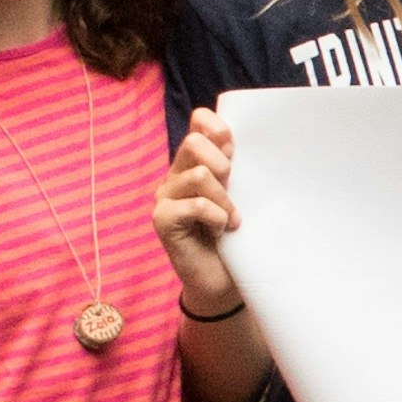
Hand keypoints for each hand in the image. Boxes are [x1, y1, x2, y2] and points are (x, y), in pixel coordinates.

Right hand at [151, 109, 244, 310]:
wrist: (222, 281)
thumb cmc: (234, 236)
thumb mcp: (240, 194)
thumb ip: (235, 167)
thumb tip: (236, 141)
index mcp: (195, 161)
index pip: (199, 121)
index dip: (219, 129)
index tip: (235, 155)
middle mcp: (176, 174)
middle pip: (194, 143)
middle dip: (222, 165)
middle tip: (233, 191)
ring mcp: (165, 196)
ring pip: (199, 176)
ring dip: (224, 200)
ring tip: (231, 220)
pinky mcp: (162, 220)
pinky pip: (195, 205)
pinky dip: (216, 217)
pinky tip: (221, 232)